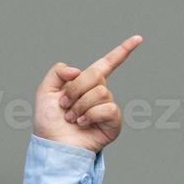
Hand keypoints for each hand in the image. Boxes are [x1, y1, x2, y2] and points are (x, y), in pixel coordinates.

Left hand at [33, 35, 142, 152]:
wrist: (52, 146)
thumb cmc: (49, 122)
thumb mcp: (45, 91)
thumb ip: (58, 72)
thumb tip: (80, 69)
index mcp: (86, 83)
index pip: (107, 63)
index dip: (123, 50)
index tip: (138, 38)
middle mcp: (100, 93)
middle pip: (96, 74)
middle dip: (75, 89)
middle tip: (64, 105)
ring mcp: (107, 108)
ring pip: (101, 92)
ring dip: (80, 106)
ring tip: (72, 118)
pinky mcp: (113, 123)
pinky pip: (108, 108)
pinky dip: (91, 115)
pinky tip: (83, 123)